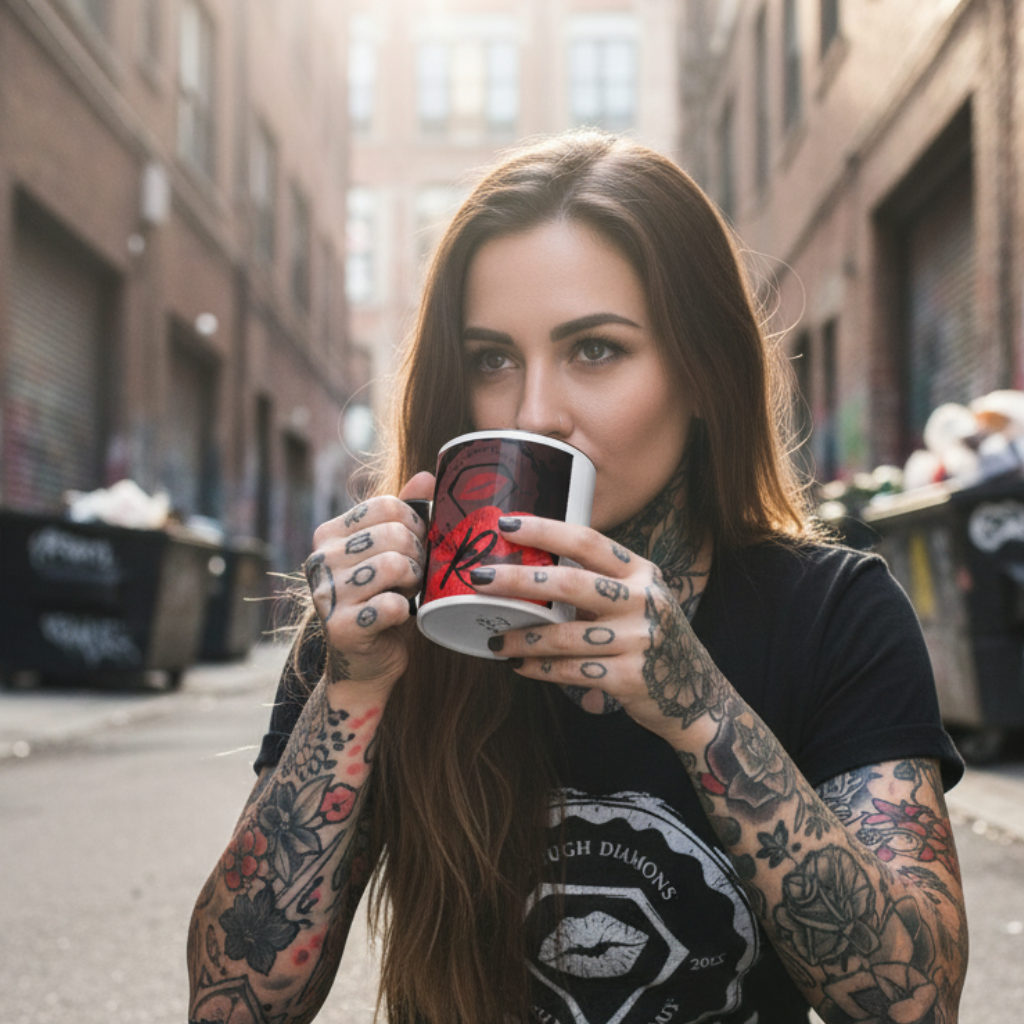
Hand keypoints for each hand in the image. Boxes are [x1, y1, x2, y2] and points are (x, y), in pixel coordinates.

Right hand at [303, 472, 433, 687]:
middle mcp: (319, 560)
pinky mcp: (341, 627)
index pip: (386, 505)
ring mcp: (326, 594)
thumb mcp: (391, 553)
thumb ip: (405, 514)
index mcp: (329, 535)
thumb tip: (427, 476)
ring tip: (408, 593)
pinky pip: (391, 604)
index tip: (417, 546)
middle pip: (394, 534)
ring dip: (414, 582)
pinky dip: (405, 611)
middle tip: (415, 576)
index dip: (415, 524)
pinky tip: (398, 616)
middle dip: (418, 555)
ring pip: (394, 565)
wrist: (366, 666)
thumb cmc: (382, 601)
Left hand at [468, 515, 724, 744]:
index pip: (588, 541)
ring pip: (563, 635)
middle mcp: (644, 601)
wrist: (696, 695)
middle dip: (518, 579)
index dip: (545, 530)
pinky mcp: (631, 678)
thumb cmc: (652, 639)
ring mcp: (639, 640)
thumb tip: (530, 568)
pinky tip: (520, 665)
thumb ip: (599, 583)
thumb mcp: (639, 599)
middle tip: (479, 579)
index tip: (506, 525)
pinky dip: (539, 668)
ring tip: (495, 638)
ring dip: (522, 637)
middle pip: (570, 582)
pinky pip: (571, 671)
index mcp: (642, 572)